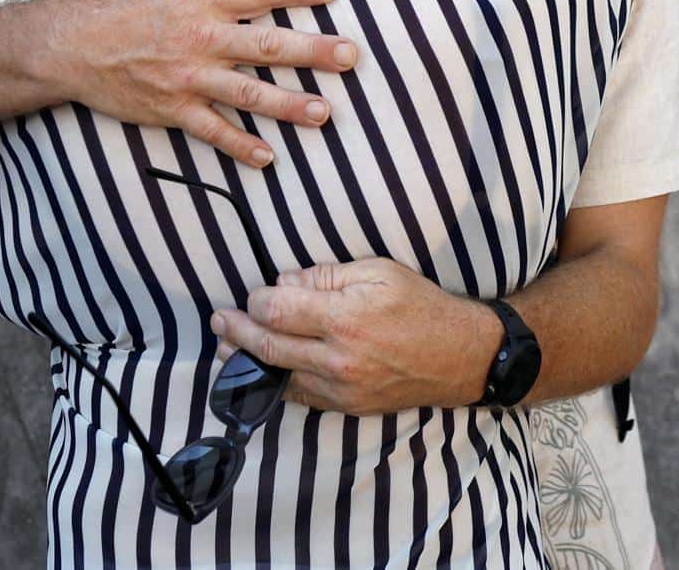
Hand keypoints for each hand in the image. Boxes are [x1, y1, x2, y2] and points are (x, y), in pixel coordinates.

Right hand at [43, 0, 357, 168]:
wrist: (67, 45)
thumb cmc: (112, 0)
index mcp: (200, 0)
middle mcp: (201, 39)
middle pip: (267, 45)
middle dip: (313, 51)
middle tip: (350, 56)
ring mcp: (188, 78)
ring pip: (249, 93)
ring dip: (289, 104)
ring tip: (324, 112)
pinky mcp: (172, 109)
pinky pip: (212, 131)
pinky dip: (240, 145)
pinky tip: (267, 156)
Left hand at [208, 259, 498, 413]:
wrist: (460, 356)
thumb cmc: (420, 305)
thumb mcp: (376, 271)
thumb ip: (324, 276)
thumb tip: (283, 283)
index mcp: (344, 318)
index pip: (277, 310)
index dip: (256, 301)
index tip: (253, 294)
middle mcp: (339, 359)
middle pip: (268, 347)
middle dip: (235, 333)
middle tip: (218, 322)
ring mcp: (342, 389)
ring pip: (279, 377)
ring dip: (247, 363)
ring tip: (226, 349)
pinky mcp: (349, 407)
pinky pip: (302, 396)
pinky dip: (278, 382)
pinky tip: (264, 371)